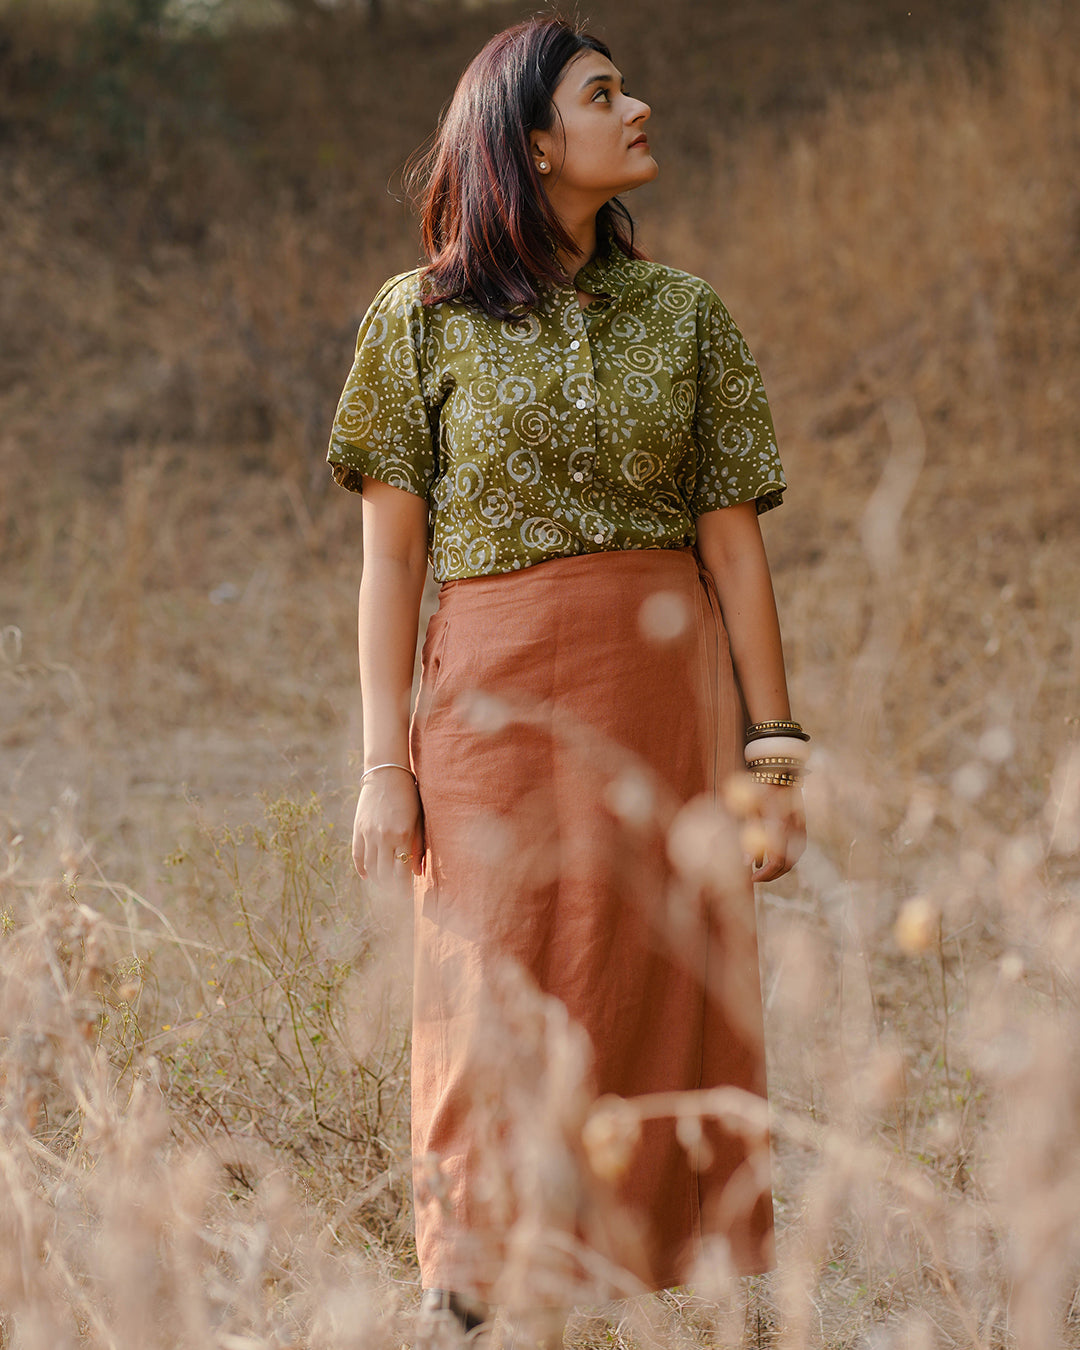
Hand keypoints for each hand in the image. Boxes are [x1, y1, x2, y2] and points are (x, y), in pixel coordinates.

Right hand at [352, 771, 423, 888]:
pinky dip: (362, 868)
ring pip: (371, 867)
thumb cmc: (409, 797)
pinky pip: (357, 855)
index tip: (407, 895)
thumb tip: (417, 873)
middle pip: (385, 873)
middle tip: (396, 895)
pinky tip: (368, 876)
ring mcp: (369, 833)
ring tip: (384, 887)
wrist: (387, 774)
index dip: (404, 886)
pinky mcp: (358, 829)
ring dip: (377, 880)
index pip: (402, 871)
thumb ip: (417, 847)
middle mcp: (384, 836)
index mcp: (403, 835)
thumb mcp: (418, 820)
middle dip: (391, 888)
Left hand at [749, 784, 805, 882]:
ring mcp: (802, 827)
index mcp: (779, 824)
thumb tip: (745, 863)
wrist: (780, 772)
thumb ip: (748, 837)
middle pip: (787, 863)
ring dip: (778, 867)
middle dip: (771, 875)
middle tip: (755, 878)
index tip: (751, 878)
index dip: (765, 873)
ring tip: (761, 869)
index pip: (776, 858)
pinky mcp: (803, 826)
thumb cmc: (759, 790)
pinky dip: (784, 856)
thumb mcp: (749, 812)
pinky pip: (796, 849)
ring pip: (793, 858)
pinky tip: (770, 856)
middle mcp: (794, 828)